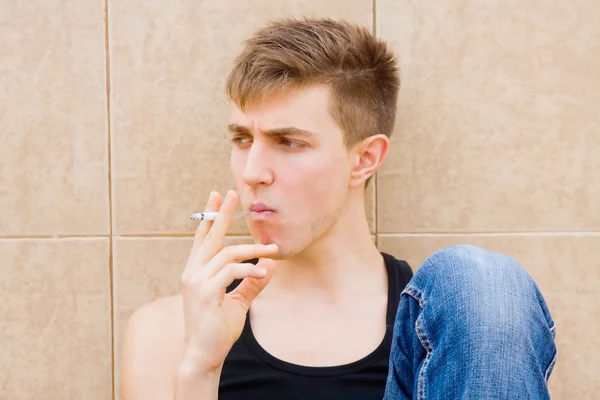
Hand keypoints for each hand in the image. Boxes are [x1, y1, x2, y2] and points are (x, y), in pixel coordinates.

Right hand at [178, 190, 277, 374]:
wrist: (203, 355)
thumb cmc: (217, 328)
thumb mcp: (238, 302)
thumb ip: (252, 283)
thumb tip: (269, 265)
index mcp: (196, 272)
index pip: (202, 238)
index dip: (210, 217)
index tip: (216, 196)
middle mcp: (192, 273)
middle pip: (209, 237)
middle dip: (221, 214)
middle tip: (231, 194)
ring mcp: (197, 282)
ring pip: (227, 254)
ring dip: (252, 250)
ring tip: (272, 249)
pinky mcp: (206, 293)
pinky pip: (231, 272)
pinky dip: (249, 270)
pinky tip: (262, 272)